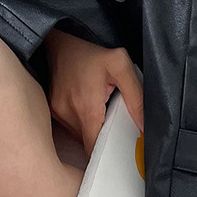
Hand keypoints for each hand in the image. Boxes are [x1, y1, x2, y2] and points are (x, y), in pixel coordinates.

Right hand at [44, 28, 143, 157]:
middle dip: (101, 140)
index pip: (94, 148)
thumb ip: (135, 97)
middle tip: (112, 126)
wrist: (59, 40)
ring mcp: (58, 114)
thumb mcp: (120, 65)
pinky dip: (81, 123)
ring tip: (98, 111)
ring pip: (79, 136)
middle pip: (88, 143)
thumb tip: (144, 126)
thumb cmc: (90, 52)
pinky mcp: (53, 111)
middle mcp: (68, 114)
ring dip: (91, 130)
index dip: (105, 155)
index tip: (116, 156)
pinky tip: (86, 107)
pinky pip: (71, 127)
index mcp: (86, 108)